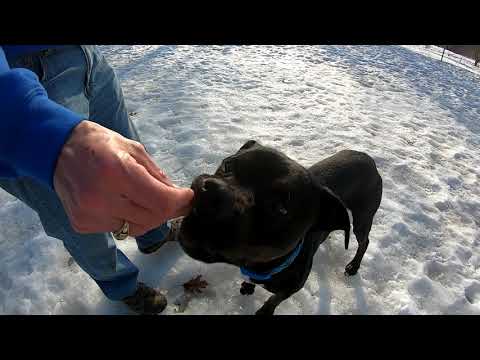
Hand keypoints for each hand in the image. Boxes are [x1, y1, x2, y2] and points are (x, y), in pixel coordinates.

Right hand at [53, 120, 193, 235]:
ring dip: (151, 217)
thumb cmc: (99, 144)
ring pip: (137, 228)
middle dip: (169, 210)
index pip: (160, 201)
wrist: (57, 149)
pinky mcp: (82, 224)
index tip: (189, 197)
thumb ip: (158, 175)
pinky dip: (129, 220)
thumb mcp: (134, 149)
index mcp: (116, 172)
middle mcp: (101, 198)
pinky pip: (119, 229)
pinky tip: (125, 204)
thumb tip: (178, 197)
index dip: (180, 202)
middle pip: (152, 218)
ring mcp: (90, 215)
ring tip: (150, 200)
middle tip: (176, 201)